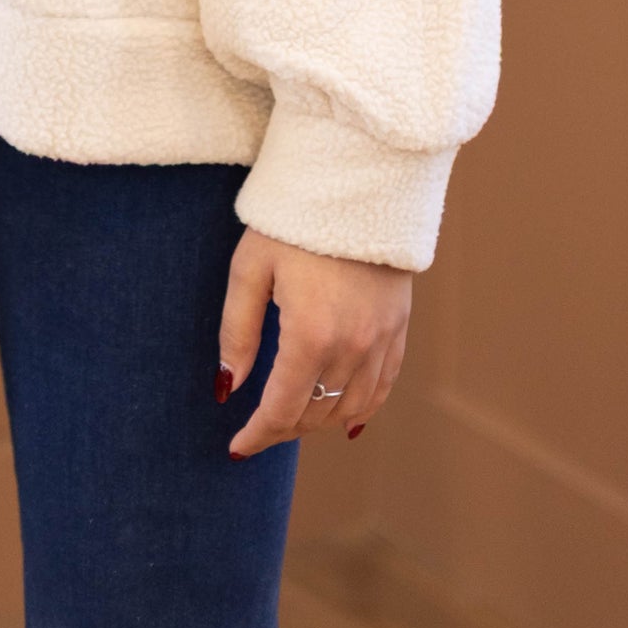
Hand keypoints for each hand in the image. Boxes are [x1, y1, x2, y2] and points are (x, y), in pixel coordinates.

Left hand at [217, 229, 409, 455]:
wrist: (357, 179)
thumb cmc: (292, 219)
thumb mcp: (250, 267)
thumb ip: (238, 332)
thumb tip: (228, 388)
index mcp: (310, 334)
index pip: (281, 409)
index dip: (257, 435)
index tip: (235, 448)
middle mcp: (352, 346)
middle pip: (315, 413)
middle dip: (282, 428)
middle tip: (257, 431)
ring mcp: (381, 339)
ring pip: (349, 407)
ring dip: (318, 421)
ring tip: (292, 420)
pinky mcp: (399, 327)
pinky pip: (382, 387)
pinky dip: (361, 408)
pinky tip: (344, 417)